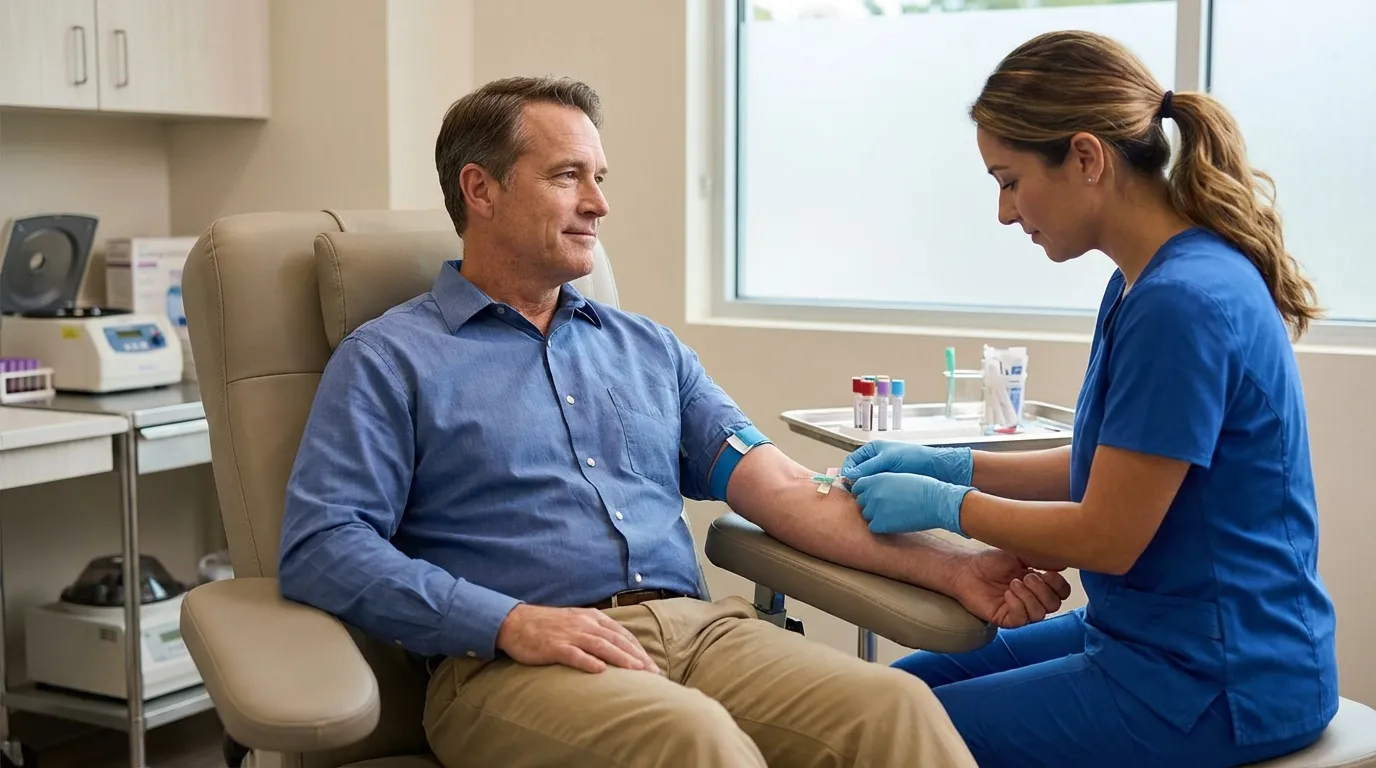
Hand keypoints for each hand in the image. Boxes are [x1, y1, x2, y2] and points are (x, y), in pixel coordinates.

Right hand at [495, 604, 661, 674]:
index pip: (622, 634)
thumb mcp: (575, 621)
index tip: (652, 665)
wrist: (515, 622)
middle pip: (617, 640)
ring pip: (601, 646)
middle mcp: (584, 624)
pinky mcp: (554, 646)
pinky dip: (588, 661)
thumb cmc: (546, 625)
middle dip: (637, 657)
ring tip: (637, 672)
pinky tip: (601, 670)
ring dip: (621, 659)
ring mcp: (569, 634)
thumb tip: (616, 647)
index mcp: (591, 618)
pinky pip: (574, 654)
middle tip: (654, 673)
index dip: (639, 649)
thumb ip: (595, 631)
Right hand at [841, 441, 973, 485]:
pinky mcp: (888, 484)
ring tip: (862, 497)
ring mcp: (881, 473)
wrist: (934, 468)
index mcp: (872, 450)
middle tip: (852, 493)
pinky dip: (872, 494)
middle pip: (856, 473)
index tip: (846, 483)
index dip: (847, 471)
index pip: (852, 461)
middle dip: (853, 482)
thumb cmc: (913, 457)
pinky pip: (875, 489)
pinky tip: (872, 499)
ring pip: (865, 483)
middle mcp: (874, 461)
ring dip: (862, 490)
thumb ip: (868, 467)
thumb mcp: (888, 459)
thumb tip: (848, 476)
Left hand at [851, 472, 973, 535]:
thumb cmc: (923, 488)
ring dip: (876, 515)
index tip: (871, 496)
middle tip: (887, 506)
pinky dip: (881, 526)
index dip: (864, 492)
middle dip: (870, 504)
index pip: (858, 486)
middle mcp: (872, 493)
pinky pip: (873, 526)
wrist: (935, 502)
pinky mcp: (880, 523)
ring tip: (893, 513)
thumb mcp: (898, 477)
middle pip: (861, 501)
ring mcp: (875, 509)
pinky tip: (894, 521)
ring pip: (866, 514)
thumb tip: (872, 490)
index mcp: (876, 479)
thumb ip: (881, 482)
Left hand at [952, 548, 1073, 628]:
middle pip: (1054, 605)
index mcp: (1039, 584)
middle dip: (1043, 590)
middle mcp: (1031, 599)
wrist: (967, 569)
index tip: (1048, 572)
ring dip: (1029, 597)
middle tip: (1027, 577)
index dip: (1059, 585)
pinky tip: (1007, 594)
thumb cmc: (991, 561)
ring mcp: (1019, 610)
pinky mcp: (1005, 619)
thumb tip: (1063, 564)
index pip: (1061, 592)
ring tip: (1014, 583)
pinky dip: (1017, 606)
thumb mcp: (1019, 554)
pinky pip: (1021, 620)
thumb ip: (1041, 559)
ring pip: (1040, 614)